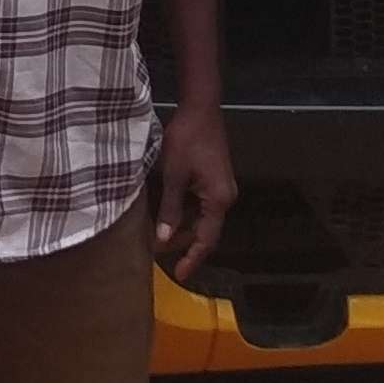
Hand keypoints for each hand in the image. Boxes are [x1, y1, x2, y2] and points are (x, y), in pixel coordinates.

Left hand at [153, 100, 236, 282]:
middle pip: (205, 231)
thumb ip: (170, 208)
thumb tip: (163, 239)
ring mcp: (220, 188)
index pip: (207, 239)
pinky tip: (166, 217)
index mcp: (218, 199)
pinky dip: (184, 213)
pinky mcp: (214, 179)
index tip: (179, 275)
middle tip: (160, 257)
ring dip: (182, 229)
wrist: (200, 107)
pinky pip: (200, 205)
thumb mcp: (173, 175)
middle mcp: (225, 197)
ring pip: (201, 218)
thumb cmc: (186, 138)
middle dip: (184, 245)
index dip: (192, 259)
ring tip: (159, 240)